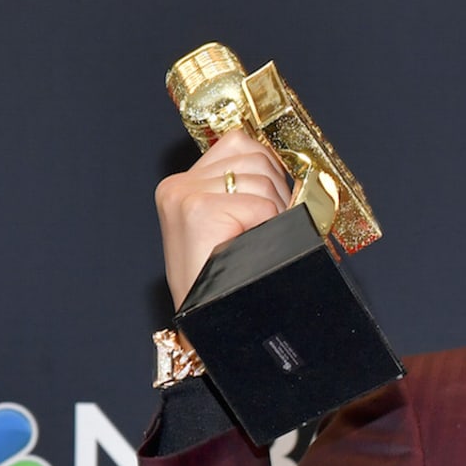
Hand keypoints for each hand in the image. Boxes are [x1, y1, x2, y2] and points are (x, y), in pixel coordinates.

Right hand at [153, 131, 290, 308]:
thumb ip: (246, 188)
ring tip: (255, 241)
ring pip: (261, 178)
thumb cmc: (226, 280)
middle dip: (276, 191)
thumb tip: (287, 162)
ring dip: (274, 211)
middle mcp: (178, 184)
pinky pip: (260, 204)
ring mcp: (184, 195)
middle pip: (255, 156)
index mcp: (184, 183)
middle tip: (264, 229)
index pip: (240, 143)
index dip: (269, 169)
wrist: (207, 323)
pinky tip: (250, 247)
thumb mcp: (234, 225)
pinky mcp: (196, 209)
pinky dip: (269, 226)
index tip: (273, 201)